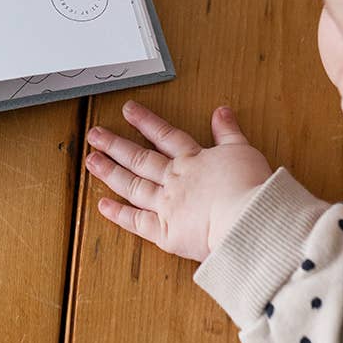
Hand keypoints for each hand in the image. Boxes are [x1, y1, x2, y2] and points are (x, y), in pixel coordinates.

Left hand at [86, 101, 272, 261]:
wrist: (246, 220)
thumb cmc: (250, 187)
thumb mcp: (243, 151)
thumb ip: (229, 132)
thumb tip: (221, 111)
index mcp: (194, 160)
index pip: (165, 136)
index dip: (145, 122)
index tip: (127, 110)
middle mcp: (175, 179)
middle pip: (140, 158)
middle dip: (115, 145)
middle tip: (95, 134)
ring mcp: (166, 205)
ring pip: (132, 185)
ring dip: (110, 172)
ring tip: (92, 160)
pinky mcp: (165, 232)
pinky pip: (137, 221)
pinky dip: (119, 214)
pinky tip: (103, 205)